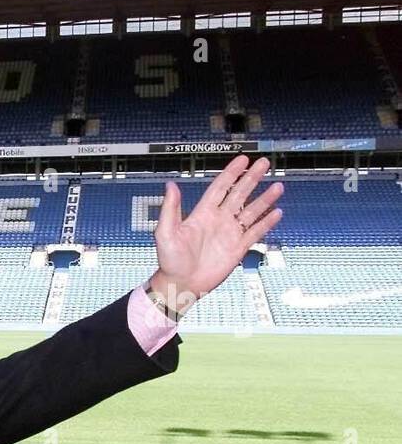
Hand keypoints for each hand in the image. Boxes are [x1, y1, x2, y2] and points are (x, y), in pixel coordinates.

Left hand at [150, 154, 283, 313]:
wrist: (180, 284)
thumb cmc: (170, 260)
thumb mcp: (165, 232)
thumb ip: (170, 209)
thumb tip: (170, 185)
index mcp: (202, 214)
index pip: (220, 187)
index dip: (231, 173)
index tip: (243, 159)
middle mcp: (218, 220)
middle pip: (239, 194)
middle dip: (252, 178)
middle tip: (264, 163)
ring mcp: (229, 234)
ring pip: (251, 212)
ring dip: (264, 199)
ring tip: (277, 186)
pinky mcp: (237, 248)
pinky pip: (255, 232)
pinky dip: (266, 223)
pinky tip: (277, 213)